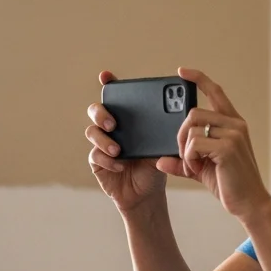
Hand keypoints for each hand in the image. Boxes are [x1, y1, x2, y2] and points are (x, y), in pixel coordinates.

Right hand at [86, 70, 167, 212]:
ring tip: (117, 150)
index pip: (116, 98)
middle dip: (101, 113)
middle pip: (96, 110)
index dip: (108, 84)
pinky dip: (107, 160)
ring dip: (103, 139)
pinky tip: (119, 165)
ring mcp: (101, 144)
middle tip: (113, 123)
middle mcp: (111, 128)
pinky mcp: (97, 162)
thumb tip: (178, 123)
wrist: (147, 194)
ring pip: (92, 132)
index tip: (105, 76)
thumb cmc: (154, 167)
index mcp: (128, 120)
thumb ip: (165, 135)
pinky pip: (95, 155)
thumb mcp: (163, 149)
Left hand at [157, 68, 270, 221]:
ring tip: (193, 166)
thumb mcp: (202, 169)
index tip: (181, 72)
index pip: (215, 92)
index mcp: (233, 124)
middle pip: (193, 113)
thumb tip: (159, 160)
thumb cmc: (230, 185)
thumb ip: (183, 161)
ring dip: (184, 150)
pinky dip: (189, 158)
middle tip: (184, 156)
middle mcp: (235, 124)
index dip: (198, 79)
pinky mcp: (228, 147)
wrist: (249, 203)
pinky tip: (196, 169)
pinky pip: (194, 143)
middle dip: (180, 135)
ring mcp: (233, 134)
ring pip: (192, 128)